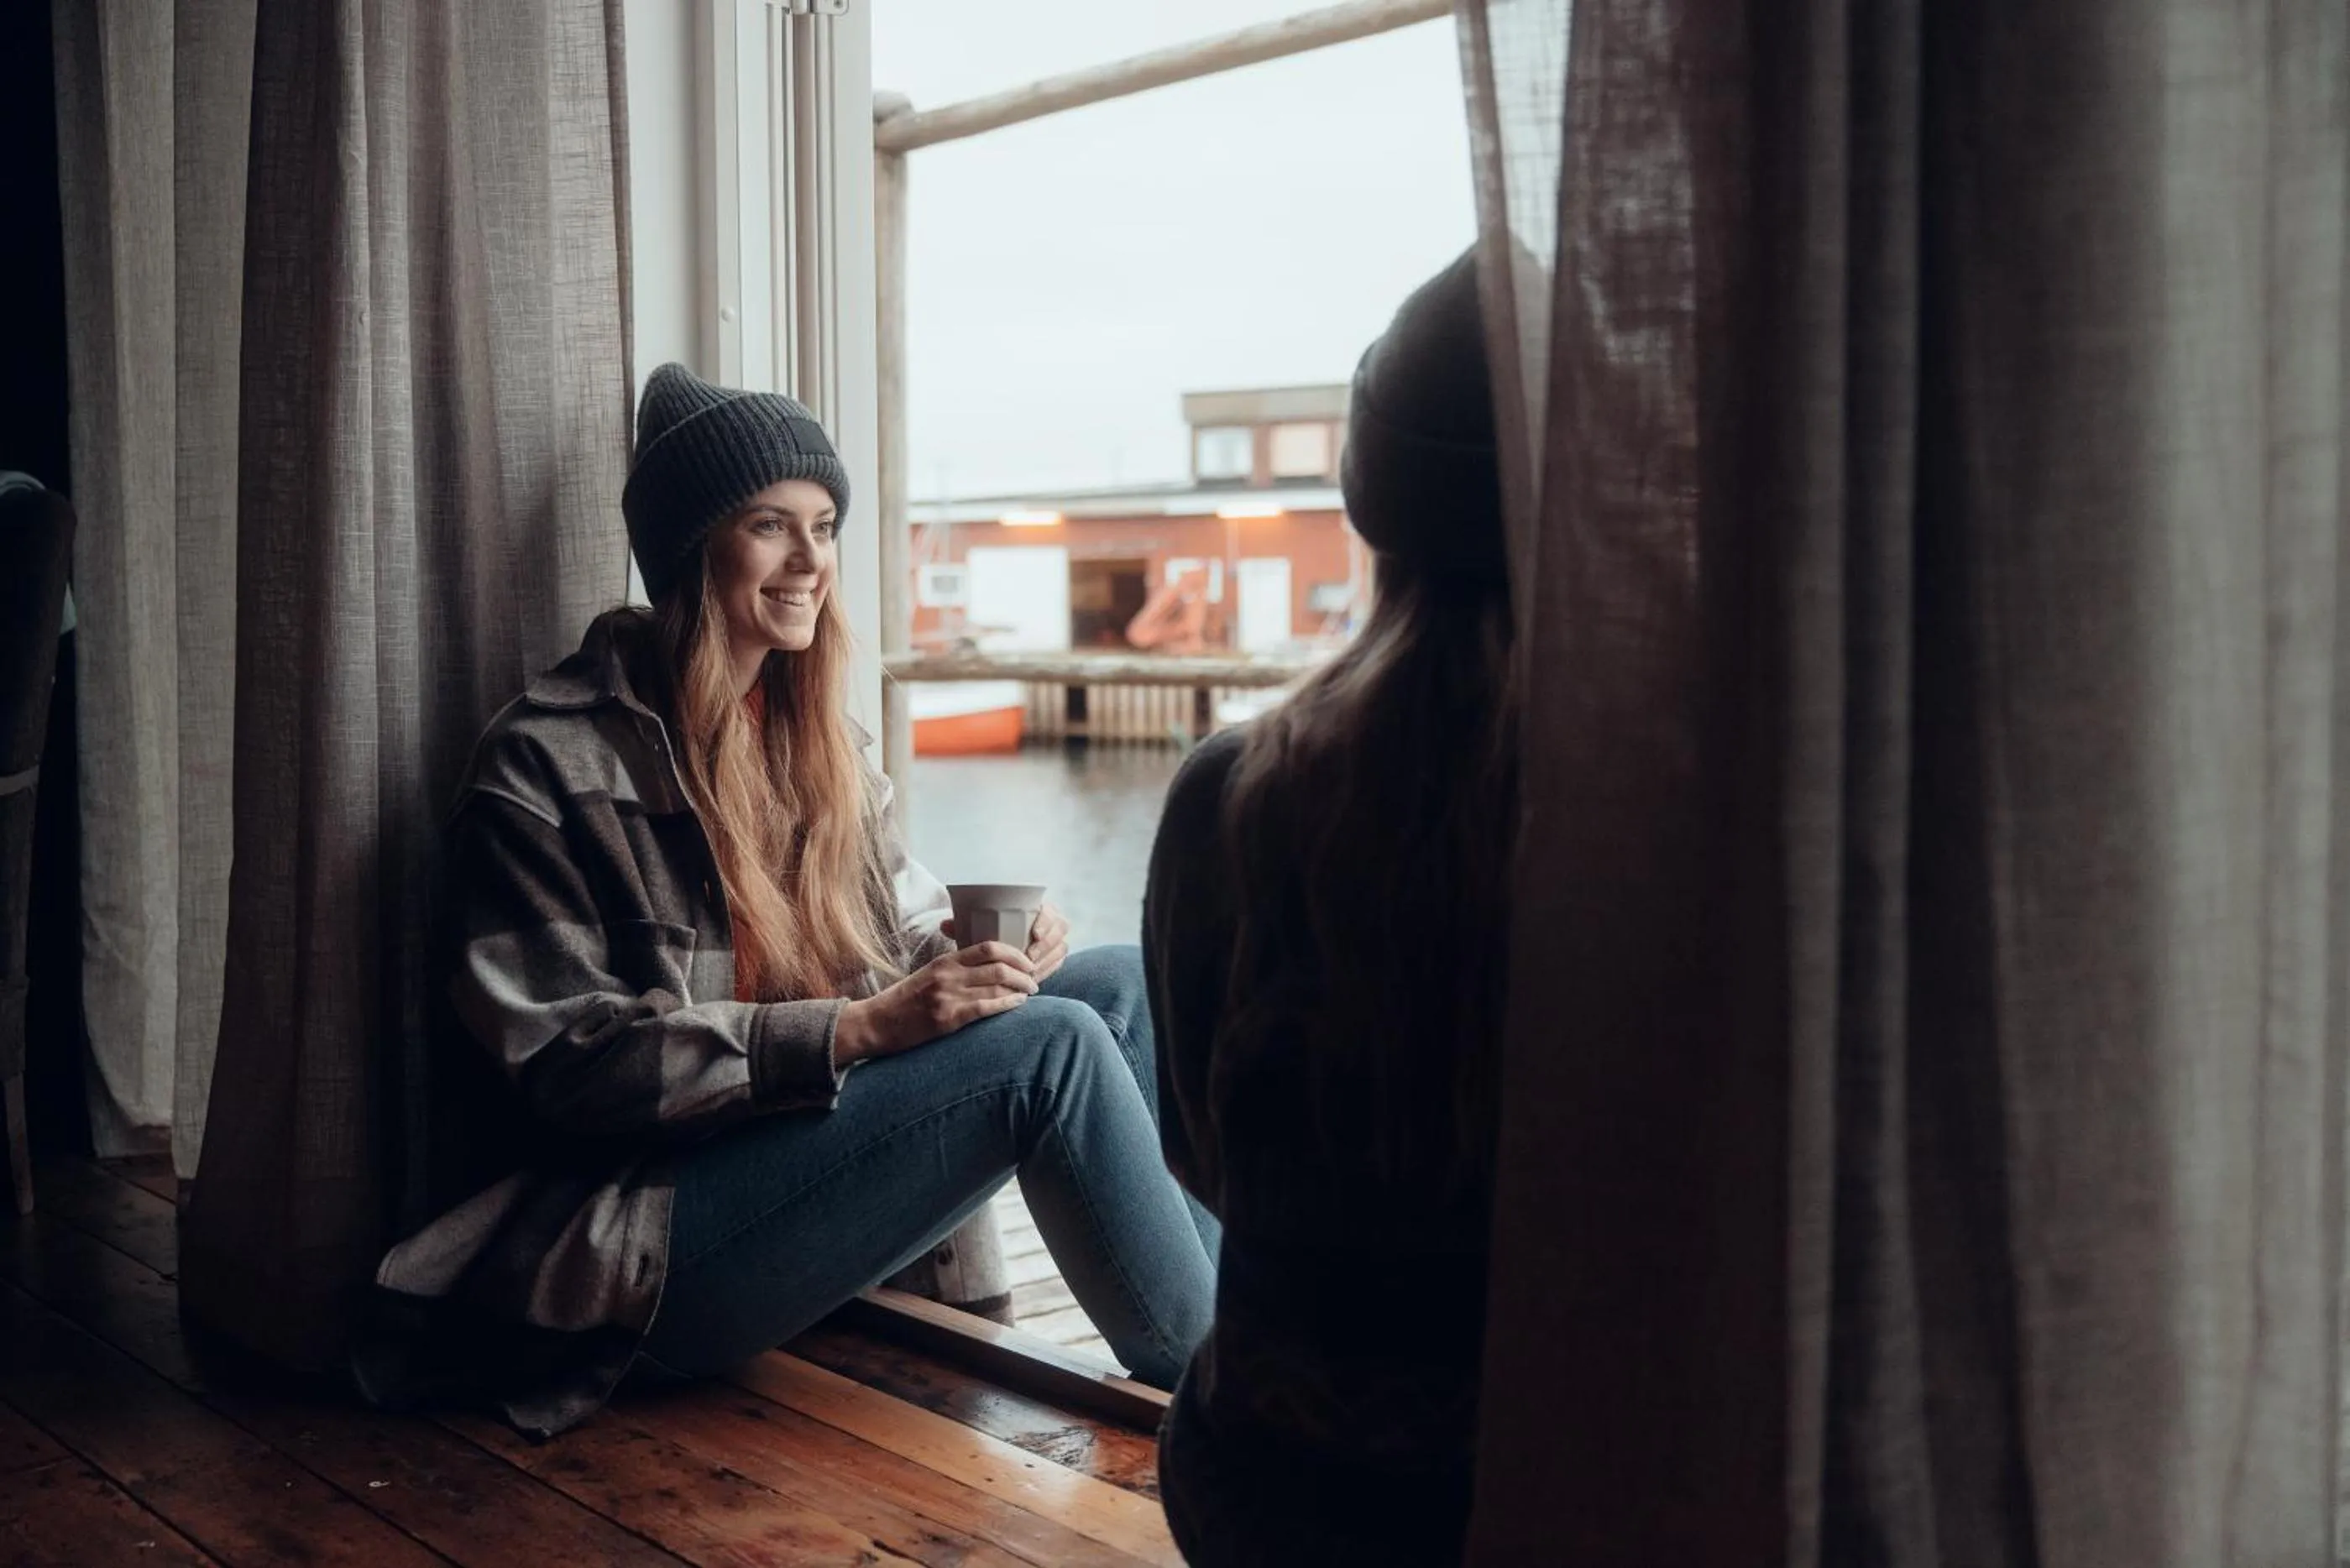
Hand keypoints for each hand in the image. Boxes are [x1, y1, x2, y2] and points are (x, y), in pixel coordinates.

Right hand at [834, 943, 1036, 1062]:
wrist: (877, 1023)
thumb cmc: (905, 1001)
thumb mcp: (929, 975)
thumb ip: (955, 969)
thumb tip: (987, 967)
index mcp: (945, 962)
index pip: (988, 947)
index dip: (1014, 953)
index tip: (1027, 961)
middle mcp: (948, 975)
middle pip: (998, 966)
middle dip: (1024, 972)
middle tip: (1035, 978)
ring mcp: (948, 997)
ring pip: (996, 986)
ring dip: (1020, 989)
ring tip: (1030, 992)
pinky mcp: (947, 1019)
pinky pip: (986, 1008)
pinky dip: (1007, 1005)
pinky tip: (1018, 1004)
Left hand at [938, 904, 1068, 981]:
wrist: (995, 950)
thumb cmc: (985, 936)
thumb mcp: (974, 931)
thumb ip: (962, 927)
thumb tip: (944, 925)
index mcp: (1034, 907)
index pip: (1050, 910)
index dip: (1047, 921)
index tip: (1035, 934)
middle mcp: (1048, 922)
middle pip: (1061, 928)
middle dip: (1048, 944)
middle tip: (1031, 957)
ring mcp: (1054, 940)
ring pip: (1061, 947)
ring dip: (1049, 958)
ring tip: (1031, 971)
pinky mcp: (1054, 957)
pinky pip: (1059, 962)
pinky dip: (1050, 968)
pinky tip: (1037, 977)